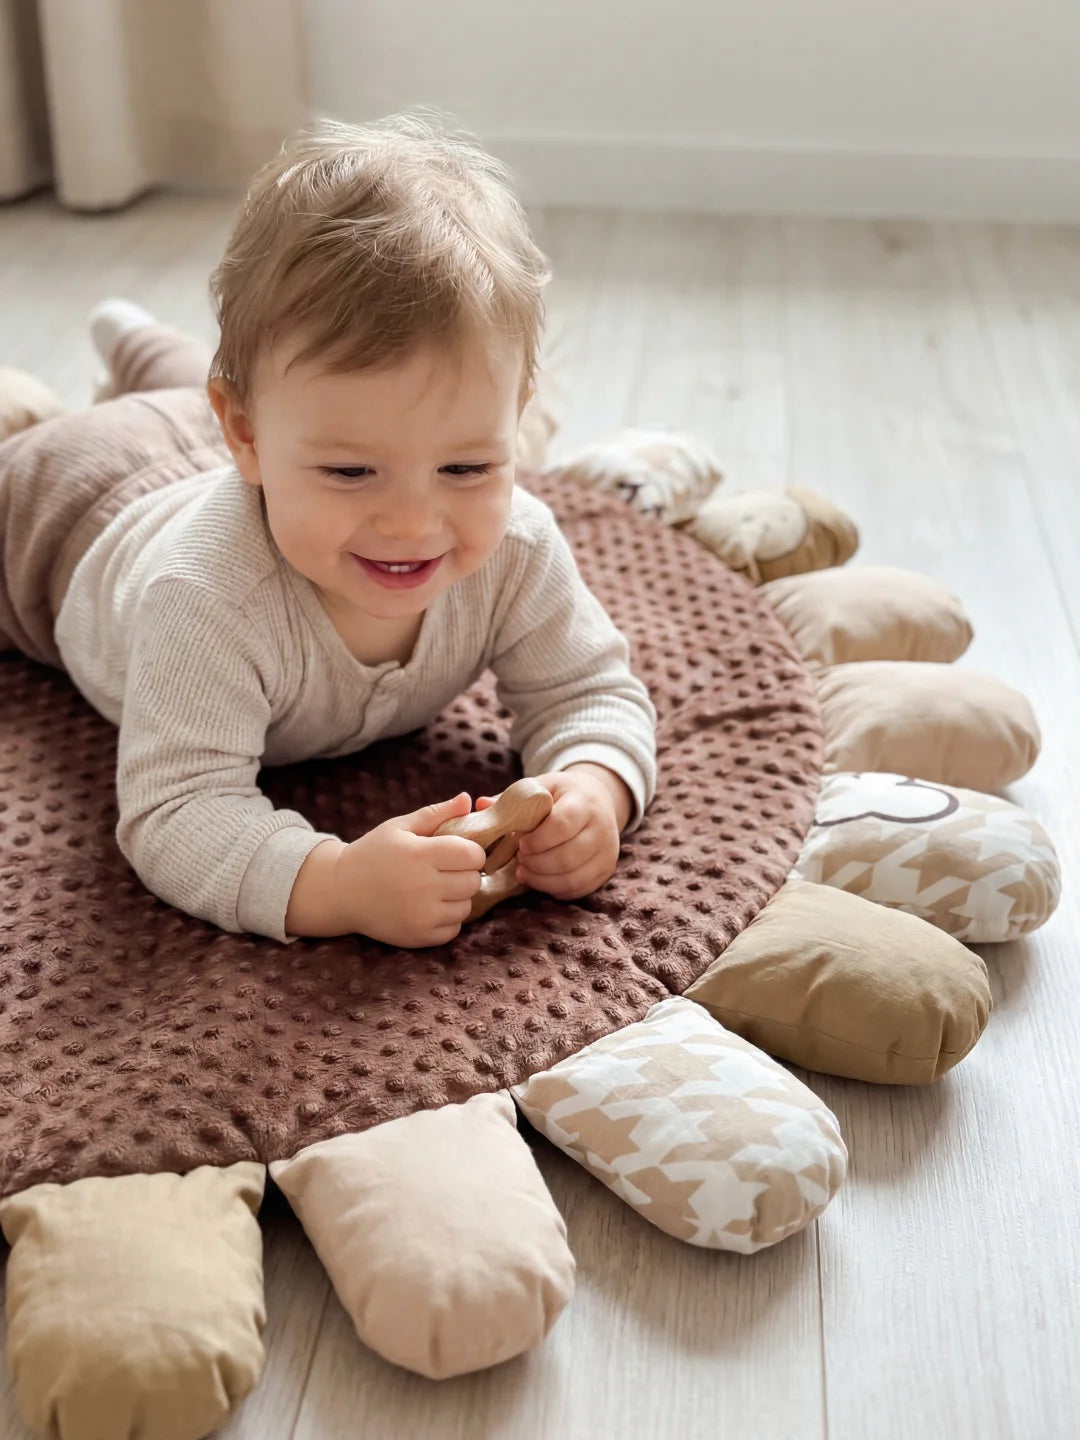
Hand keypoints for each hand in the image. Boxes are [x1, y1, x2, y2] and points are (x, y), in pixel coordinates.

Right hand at [338, 792, 486, 946]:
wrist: (340, 891)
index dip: (471, 851)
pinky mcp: (418, 936)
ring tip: (438, 888)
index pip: (472, 854)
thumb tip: (467, 799)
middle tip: (447, 870)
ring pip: (466, 906)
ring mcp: (421, 915)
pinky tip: (430, 907)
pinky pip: (454, 929)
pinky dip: (448, 919)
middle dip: (465, 873)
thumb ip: (436, 813)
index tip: (458, 852)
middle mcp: (423, 886)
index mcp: (420, 854)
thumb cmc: (373, 853)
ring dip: (458, 897)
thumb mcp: (399, 827)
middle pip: (473, 881)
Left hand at [475, 765, 629, 900]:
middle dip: (537, 863)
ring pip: (574, 877)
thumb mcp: (540, 788)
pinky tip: (540, 879)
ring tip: (525, 871)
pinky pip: (579, 889)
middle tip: (520, 860)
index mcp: (584, 801)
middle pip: (568, 856)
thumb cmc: (560, 795)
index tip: (521, 843)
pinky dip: (555, 889)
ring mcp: (607, 852)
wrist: (597, 801)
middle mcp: (602, 827)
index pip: (562, 825)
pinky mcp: (605, 870)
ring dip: (543, 879)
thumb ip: (511, 798)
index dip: (538, 840)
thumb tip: (480, 804)